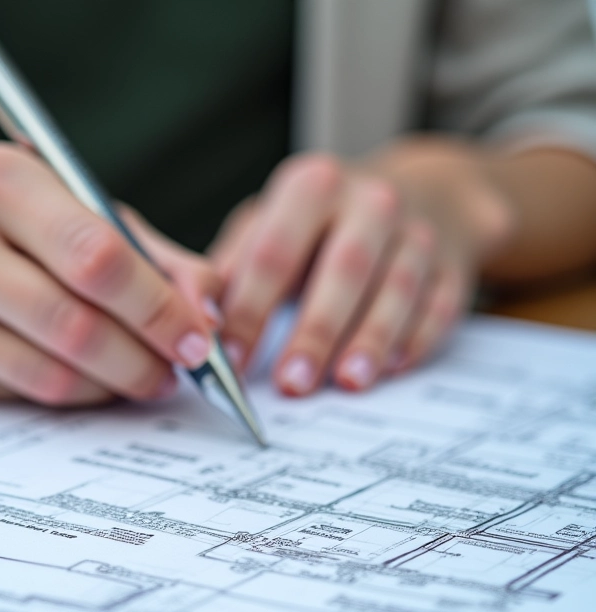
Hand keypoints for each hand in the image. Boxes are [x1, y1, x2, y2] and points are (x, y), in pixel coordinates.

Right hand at [0, 142, 220, 404]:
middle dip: (145, 359)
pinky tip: (95, 380)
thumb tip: (209, 320)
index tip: (198, 341)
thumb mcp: (91, 215)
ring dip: (117, 384)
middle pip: (76, 325)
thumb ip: (162, 262)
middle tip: (178, 371)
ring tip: (147, 376)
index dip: (160, 309)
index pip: (98, 258)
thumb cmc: (23, 227)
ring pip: (53, 373)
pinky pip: (26, 395)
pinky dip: (78, 395)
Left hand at [211, 142, 514, 394]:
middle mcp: (370, 202)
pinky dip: (416, 339)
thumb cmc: (328, 220)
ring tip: (347, 383)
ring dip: (370, 340)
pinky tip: (393, 369)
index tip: (228, 359)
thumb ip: (237, 266)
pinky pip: (439, 305)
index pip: (274, 252)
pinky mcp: (452, 264)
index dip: (248, 309)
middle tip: (291, 384)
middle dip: (315, 331)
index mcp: (313, 188)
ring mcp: (418, 232)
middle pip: (342, 269)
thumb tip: (199, 320)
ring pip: (396, 288)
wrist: (425, 191)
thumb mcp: (275, 220)